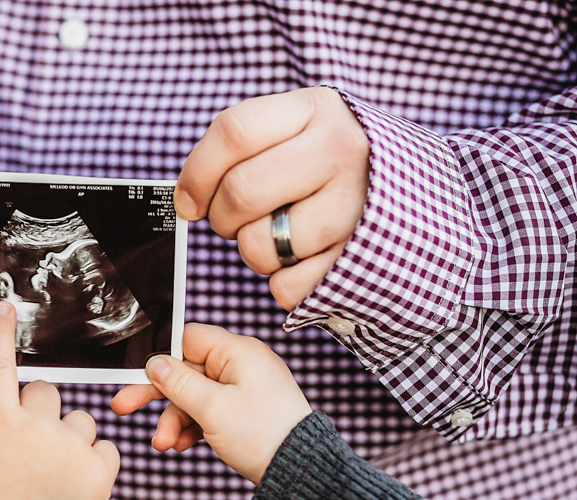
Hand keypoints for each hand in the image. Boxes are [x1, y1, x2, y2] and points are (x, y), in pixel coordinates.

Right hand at [0, 302, 120, 499]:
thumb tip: (7, 422)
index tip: (5, 310)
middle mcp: (37, 424)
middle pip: (46, 391)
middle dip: (42, 411)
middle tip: (36, 442)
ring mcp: (72, 442)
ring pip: (81, 418)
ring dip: (72, 438)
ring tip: (60, 473)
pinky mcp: (101, 464)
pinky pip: (105, 447)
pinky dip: (96, 462)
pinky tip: (81, 484)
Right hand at [111, 323, 310, 483]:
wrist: (300, 475)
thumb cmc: (265, 436)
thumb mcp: (213, 408)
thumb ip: (179, 383)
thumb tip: (155, 363)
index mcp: (239, 352)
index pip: (188, 339)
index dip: (159, 357)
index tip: (135, 375)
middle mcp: (242, 365)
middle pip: (186, 370)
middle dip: (157, 394)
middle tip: (124, 406)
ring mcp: (244, 389)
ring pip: (194, 396)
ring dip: (174, 419)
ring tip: (165, 443)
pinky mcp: (244, 411)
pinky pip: (208, 411)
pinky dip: (192, 426)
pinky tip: (182, 444)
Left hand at [175, 87, 368, 310]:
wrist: (417, 195)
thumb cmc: (331, 164)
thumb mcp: (298, 130)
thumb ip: (243, 151)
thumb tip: (185, 200)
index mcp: (314, 109)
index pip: (233, 132)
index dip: (196, 173)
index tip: (188, 202)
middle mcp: (341, 150)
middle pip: (241, 192)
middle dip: (221, 218)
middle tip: (233, 221)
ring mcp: (355, 205)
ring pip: (260, 245)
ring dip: (253, 252)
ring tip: (276, 237)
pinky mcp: (360, 258)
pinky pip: (287, 287)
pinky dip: (283, 283)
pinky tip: (303, 260)